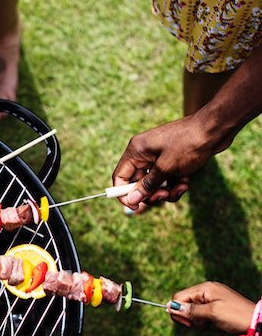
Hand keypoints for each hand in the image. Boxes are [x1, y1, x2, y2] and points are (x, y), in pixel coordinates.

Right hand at [111, 113, 232, 211]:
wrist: (216, 129)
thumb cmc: (188, 144)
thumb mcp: (165, 168)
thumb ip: (147, 186)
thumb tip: (131, 200)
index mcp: (136, 151)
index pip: (120, 177)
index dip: (123, 194)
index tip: (135, 206)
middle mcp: (143, 153)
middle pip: (137, 183)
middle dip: (151, 193)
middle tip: (164, 196)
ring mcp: (157, 156)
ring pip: (153, 184)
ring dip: (166, 191)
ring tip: (181, 188)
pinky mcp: (170, 160)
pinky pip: (165, 179)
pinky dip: (174, 184)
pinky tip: (186, 181)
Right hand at [168, 281, 254, 333]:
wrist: (257, 322)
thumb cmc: (235, 316)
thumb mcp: (212, 313)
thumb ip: (191, 310)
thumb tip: (170, 307)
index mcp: (204, 288)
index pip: (178, 297)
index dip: (178, 311)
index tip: (187, 324)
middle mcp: (206, 291)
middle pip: (184, 305)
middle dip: (190, 318)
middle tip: (203, 325)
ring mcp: (212, 299)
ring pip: (193, 312)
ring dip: (199, 322)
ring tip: (212, 325)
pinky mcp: (216, 307)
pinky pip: (202, 316)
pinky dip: (206, 323)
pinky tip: (215, 325)